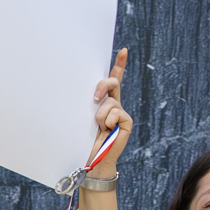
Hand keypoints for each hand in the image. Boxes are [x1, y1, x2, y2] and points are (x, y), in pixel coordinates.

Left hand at [91, 48, 132, 165]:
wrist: (93, 159)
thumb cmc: (83, 139)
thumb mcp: (82, 117)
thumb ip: (87, 104)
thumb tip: (89, 95)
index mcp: (104, 102)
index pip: (114, 80)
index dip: (120, 65)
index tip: (124, 51)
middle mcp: (114, 105)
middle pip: (112, 83)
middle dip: (103, 85)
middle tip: (94, 98)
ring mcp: (121, 113)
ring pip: (110, 102)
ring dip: (100, 116)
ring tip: (99, 128)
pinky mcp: (127, 121)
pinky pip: (115, 113)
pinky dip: (108, 122)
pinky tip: (108, 132)